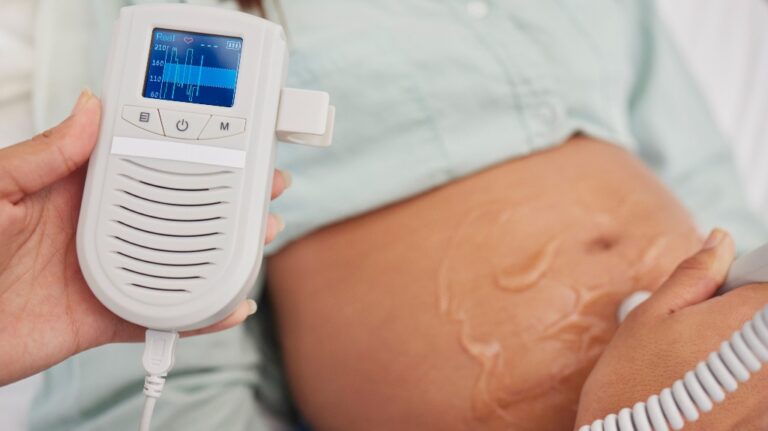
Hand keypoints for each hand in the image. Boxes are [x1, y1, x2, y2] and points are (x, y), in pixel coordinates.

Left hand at [0, 90, 290, 385]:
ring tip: (261, 233)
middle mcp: (104, 229)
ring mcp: (112, 272)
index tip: (228, 136)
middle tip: (265, 182)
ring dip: (227, 249)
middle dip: (228, 196)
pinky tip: (231, 304)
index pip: (146, 163)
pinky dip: (201, 315)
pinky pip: (164, 314)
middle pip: (180, 209)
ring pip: (183, 258)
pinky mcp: (109, 316)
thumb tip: (90, 108)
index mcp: (79, 192)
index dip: (189, 148)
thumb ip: (44, 154)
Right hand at [576, 229, 767, 429]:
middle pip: (765, 317)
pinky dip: (743, 382)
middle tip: (704, 334)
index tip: (724, 293)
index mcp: (752, 317)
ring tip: (702, 368)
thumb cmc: (634, 388)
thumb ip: (695, 274)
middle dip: (742, 317)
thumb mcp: (651, 316)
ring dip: (742, 350)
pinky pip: (760, 385)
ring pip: (762, 349)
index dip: (746, 281)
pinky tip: (710, 392)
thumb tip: (720, 242)